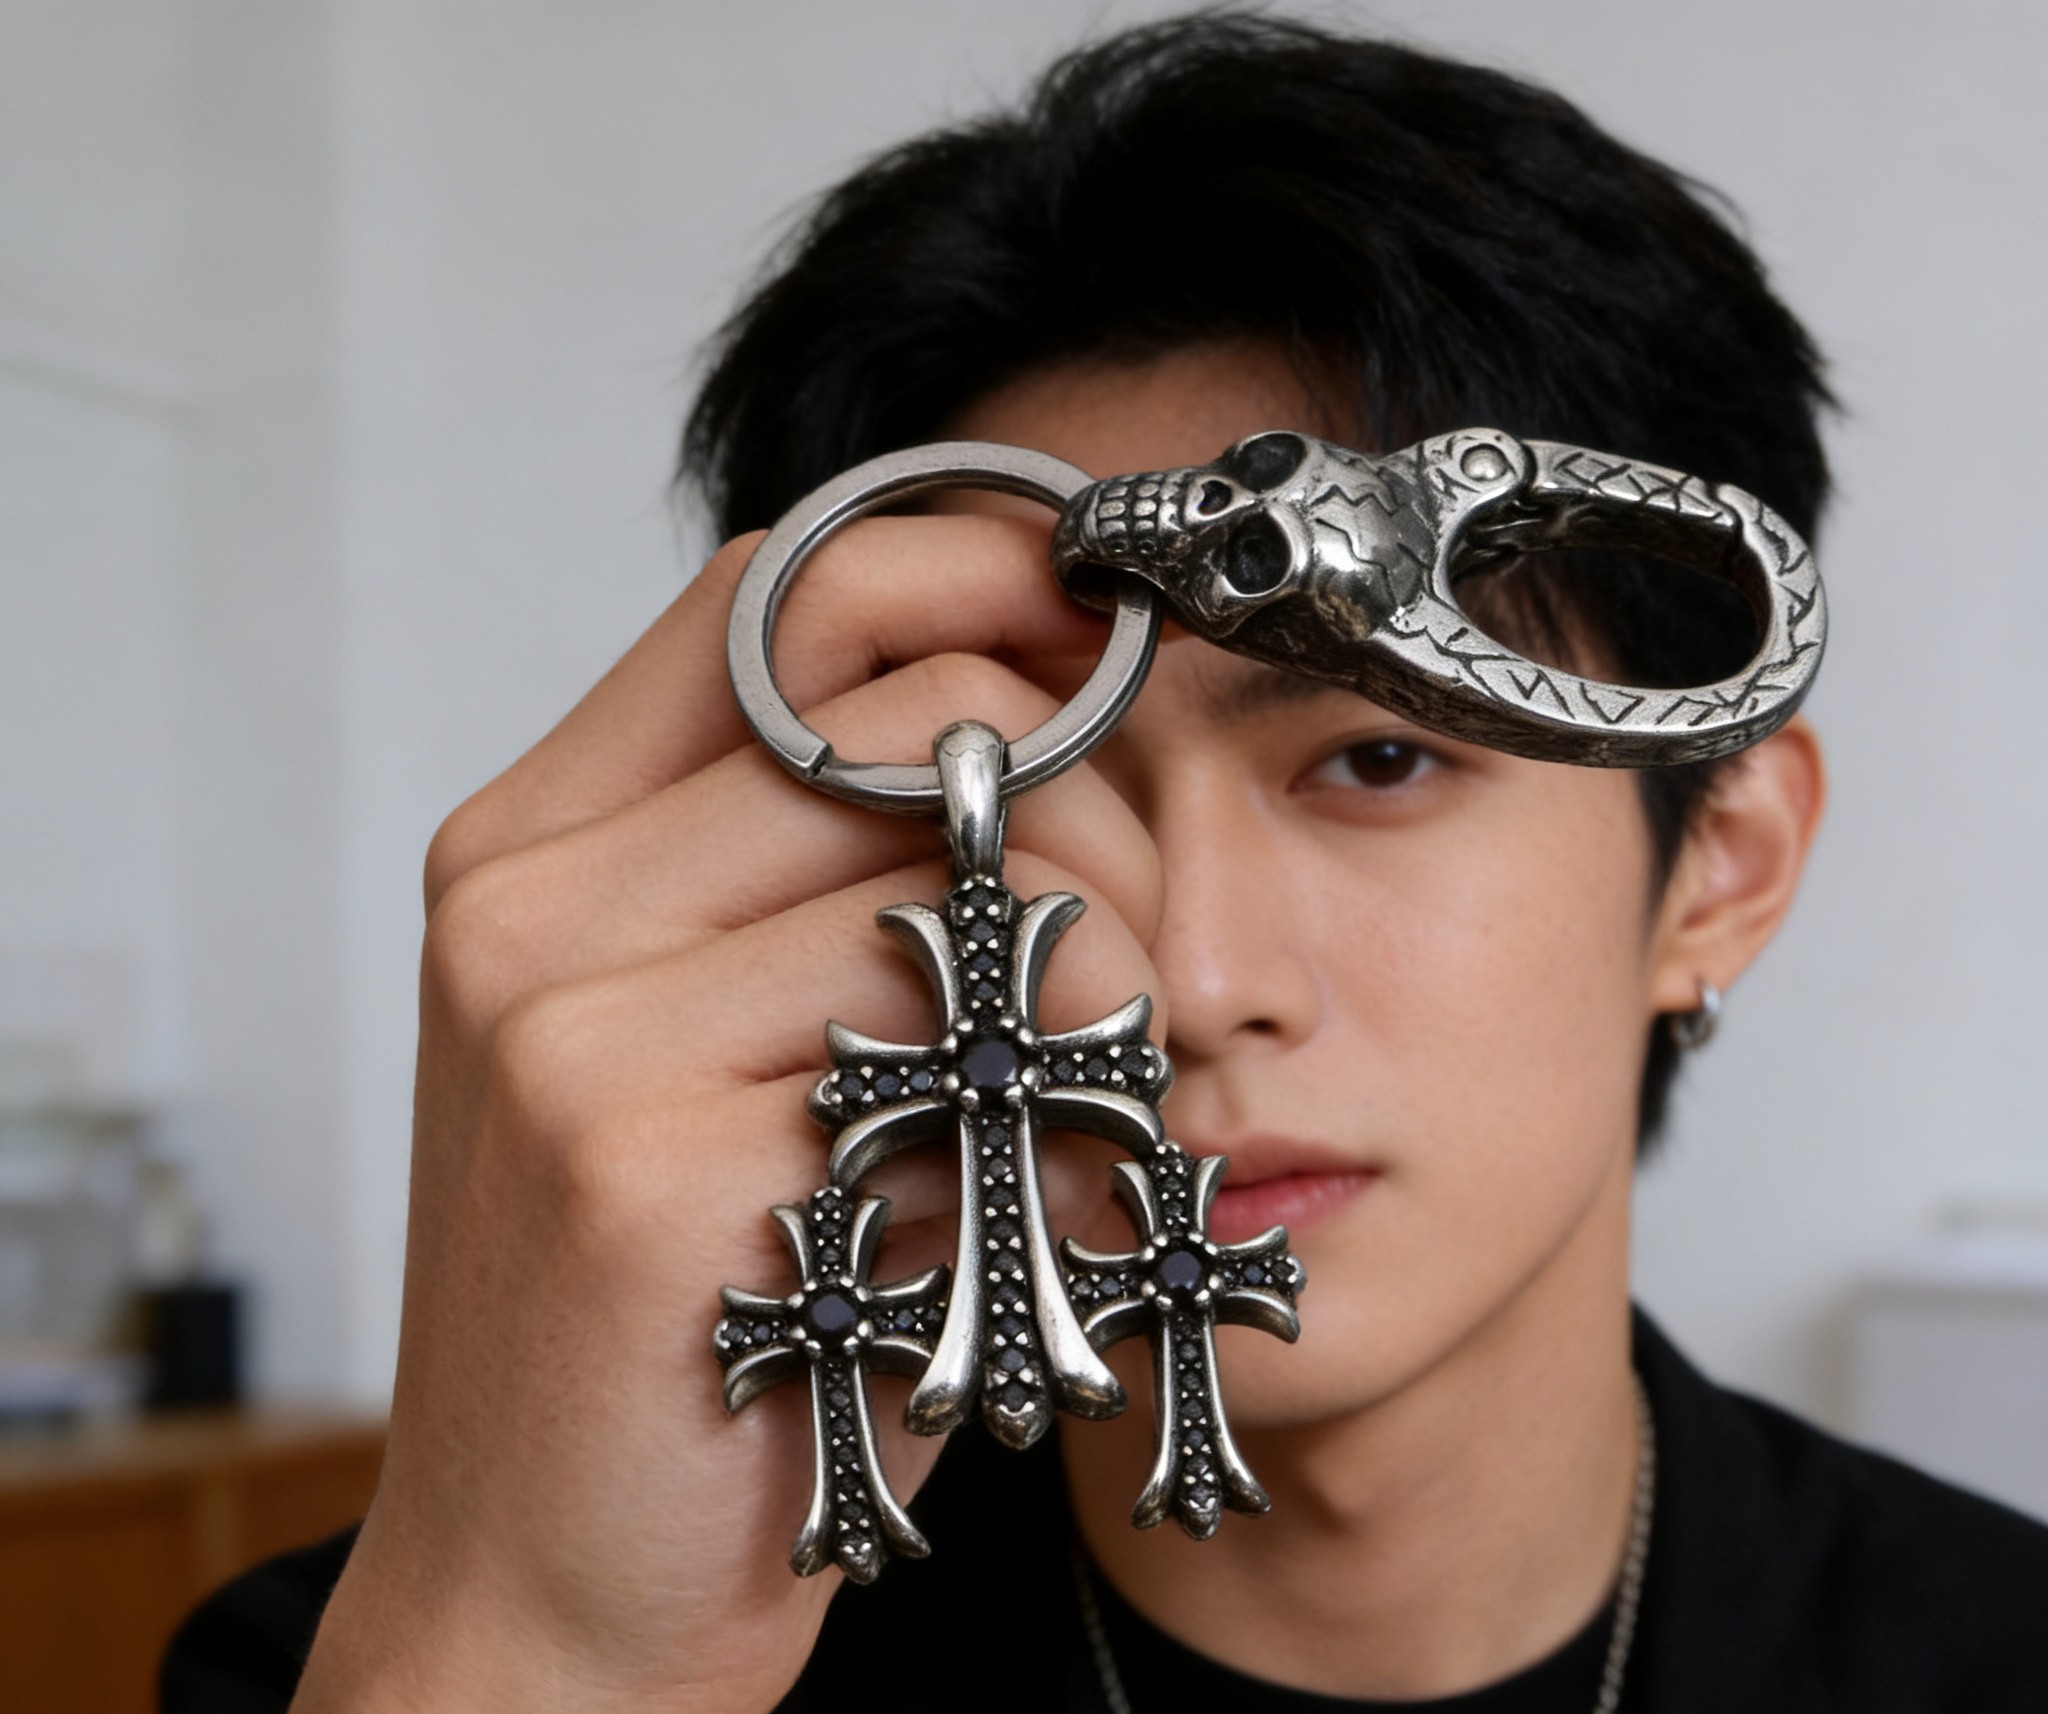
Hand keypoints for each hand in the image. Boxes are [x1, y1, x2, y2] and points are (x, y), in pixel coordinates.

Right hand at [291, 513, 1164, 1712]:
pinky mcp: (649, 1165)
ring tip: (1065, 1106)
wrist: (547, 1595)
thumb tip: (1032, 718)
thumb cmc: (686, 1315)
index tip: (1095, 616)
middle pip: (900, 713)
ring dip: (1084, 975)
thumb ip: (819, 884)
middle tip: (1122, 952)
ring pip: (955, 869)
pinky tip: (1010, 1208)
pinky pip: (953, 1042)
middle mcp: (529, 914)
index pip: (765, 598)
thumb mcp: (714, 1064)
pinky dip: (1043, 1112)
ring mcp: (571, 1033)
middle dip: (1083, 806)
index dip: (958, 568)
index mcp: (532, 856)